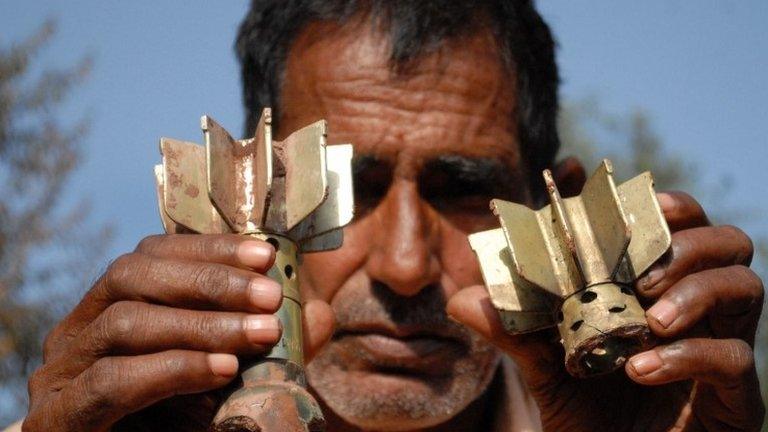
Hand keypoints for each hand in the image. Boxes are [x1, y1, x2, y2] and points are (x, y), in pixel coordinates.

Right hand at [23, 234, 334, 431]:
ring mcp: (60, 374)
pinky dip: (174, 368)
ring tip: (262, 333)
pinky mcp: (57, 417)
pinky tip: (223, 369)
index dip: (208, 249)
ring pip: (125, 322)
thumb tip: (317, 313)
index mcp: (107, 311)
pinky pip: (113, 381)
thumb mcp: (227, 377)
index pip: (151, 256)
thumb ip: (263, 346)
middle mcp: (76, 334)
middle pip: (131, 276)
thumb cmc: (176, 426)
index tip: (266, 254)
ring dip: (203, 323)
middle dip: (209, 281)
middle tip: (270, 295)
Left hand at [448, 192, 764, 430]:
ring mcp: (723, 347)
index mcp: (658, 290)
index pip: (676, 226)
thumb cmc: (588, 415)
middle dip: (686, 243)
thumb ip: (515, 331)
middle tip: (640, 272)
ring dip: (695, 290)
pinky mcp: (737, 394)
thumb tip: (462, 298)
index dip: (659, 203)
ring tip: (648, 319)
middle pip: (726, 242)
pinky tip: (640, 370)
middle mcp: (697, 310)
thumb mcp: (544, 369)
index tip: (636, 198)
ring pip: (745, 284)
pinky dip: (687, 355)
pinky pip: (735, 356)